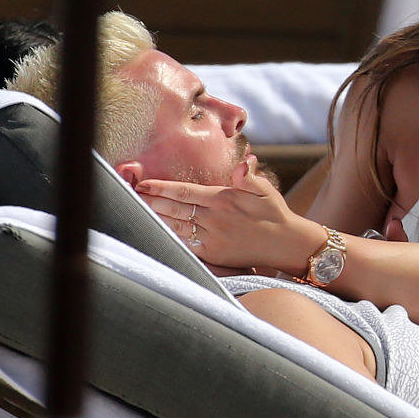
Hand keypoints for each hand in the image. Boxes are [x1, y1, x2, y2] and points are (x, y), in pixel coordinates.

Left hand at [136, 160, 310, 269]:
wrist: (285, 244)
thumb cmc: (274, 213)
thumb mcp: (265, 190)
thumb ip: (249, 177)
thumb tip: (244, 163)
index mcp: (224, 200)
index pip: (184, 192)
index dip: (161, 188)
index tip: (144, 183)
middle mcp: (214, 219)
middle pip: (174, 209)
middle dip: (151, 202)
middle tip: (133, 195)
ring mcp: (212, 238)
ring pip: (176, 226)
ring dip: (157, 218)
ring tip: (140, 211)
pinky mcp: (213, 254)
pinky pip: (185, 244)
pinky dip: (170, 236)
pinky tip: (159, 230)